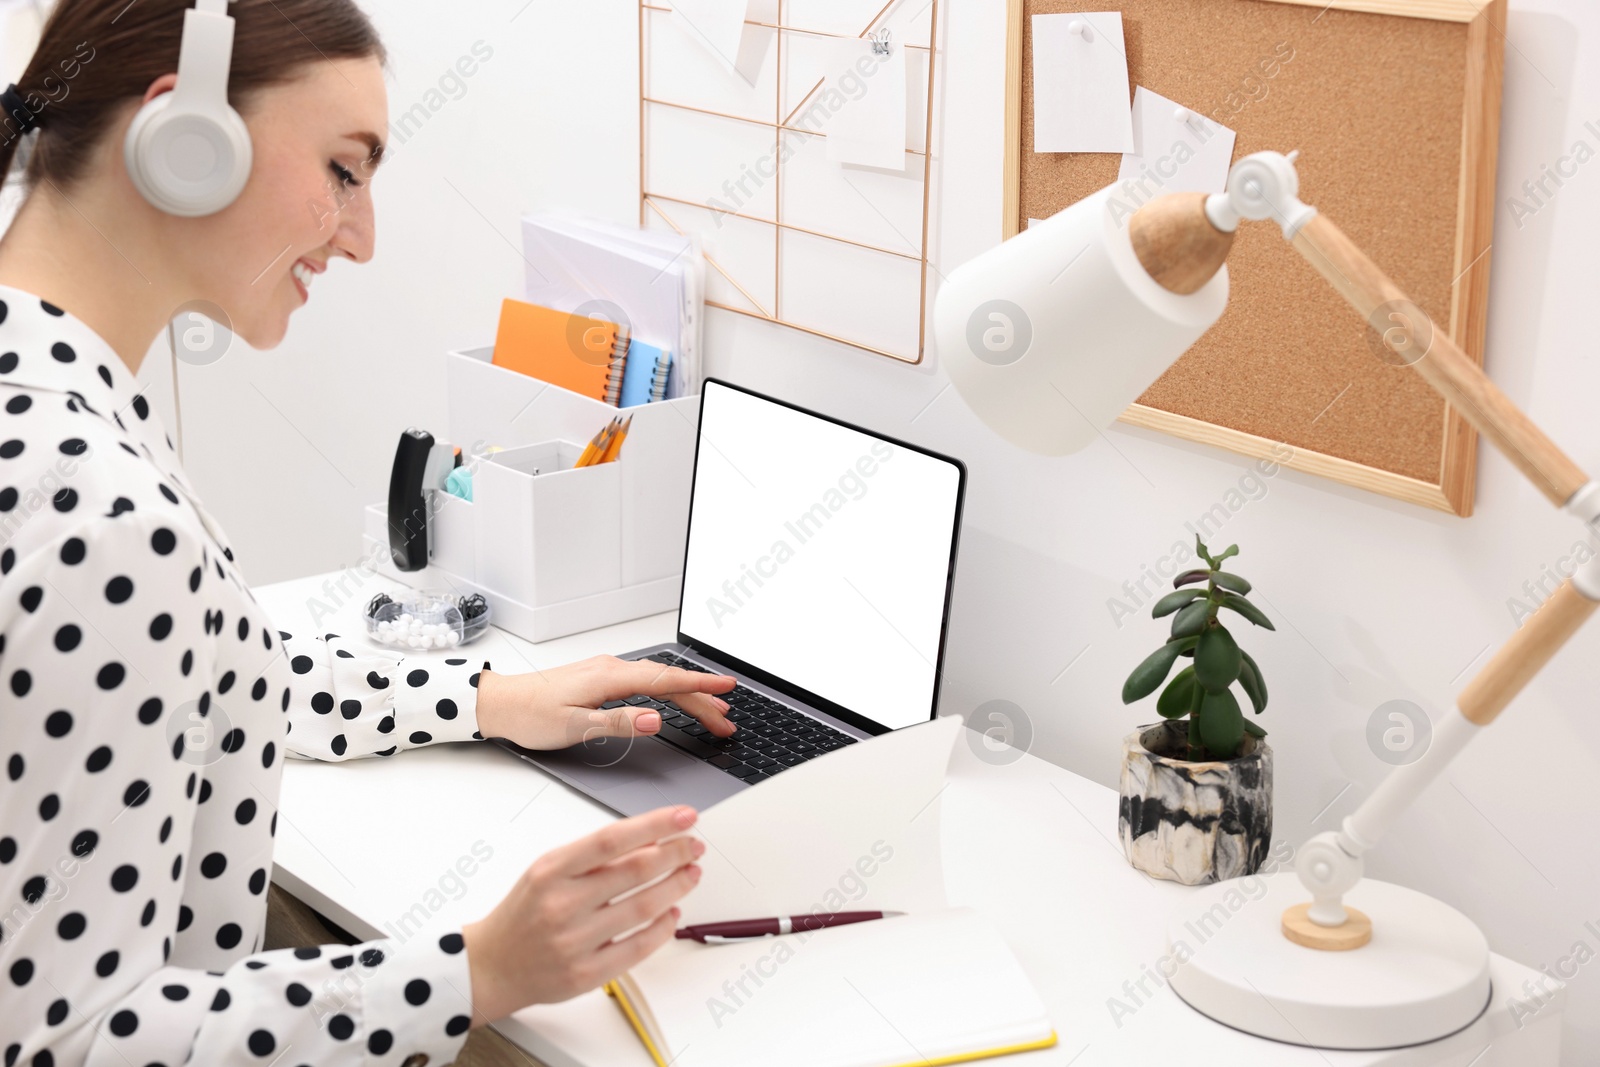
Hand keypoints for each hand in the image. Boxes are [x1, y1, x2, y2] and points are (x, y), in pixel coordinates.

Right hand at [462, 805, 703, 1022]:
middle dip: (675, 854)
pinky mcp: (585, 974)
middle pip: (635, 871)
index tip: (684, 817)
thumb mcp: (547, 871)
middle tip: (694, 846)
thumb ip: (593, 858)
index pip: (613, 839)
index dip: (655, 824)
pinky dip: (663, 927)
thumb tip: (650, 840)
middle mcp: (562, 904)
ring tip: (690, 873)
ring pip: (643, 907)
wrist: (491, 965)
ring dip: (676, 887)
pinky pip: (638, 947)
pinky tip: (672, 913)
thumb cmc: (525, 913)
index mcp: (551, 871)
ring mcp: (574, 942)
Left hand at [475, 655, 737, 750]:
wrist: (500, 703)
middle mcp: (612, 668)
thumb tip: (655, 720)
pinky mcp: (601, 678)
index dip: (699, 687)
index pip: (665, 682)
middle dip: (701, 700)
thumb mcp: (574, 727)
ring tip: (712, 712)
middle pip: (668, 682)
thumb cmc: (530, 716)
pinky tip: (675, 699)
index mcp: (609, 677)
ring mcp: (607, 671)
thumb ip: (618, 722)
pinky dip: (667, 691)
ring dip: (687, 696)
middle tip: (726, 721)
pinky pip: (645, 681)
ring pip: (658, 681)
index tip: (726, 690)